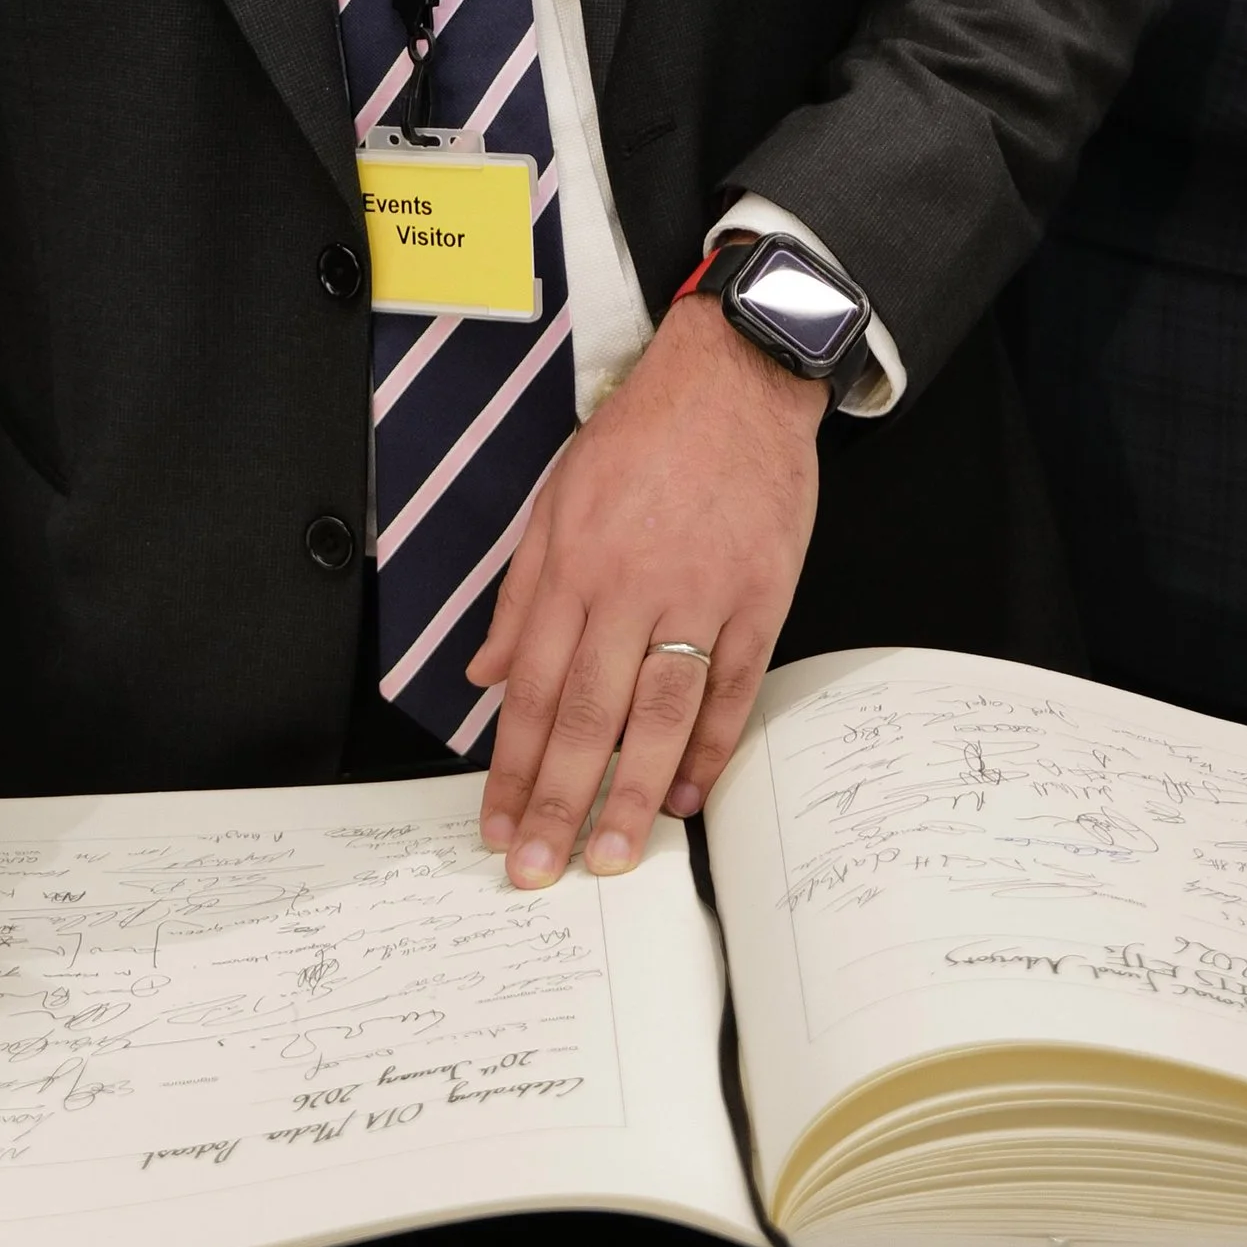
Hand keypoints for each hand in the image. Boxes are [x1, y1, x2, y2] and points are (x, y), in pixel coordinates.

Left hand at [465, 289, 823, 891]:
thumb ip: (522, 592)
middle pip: (590, 713)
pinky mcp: (758, 597)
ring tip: (613, 856)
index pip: (535, 686)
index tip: (496, 823)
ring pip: (659, 711)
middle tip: (539, 869)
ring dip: (633, 791)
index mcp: (575, 564)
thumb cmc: (641, 436)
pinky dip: (711, 745)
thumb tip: (487, 674)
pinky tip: (689, 793)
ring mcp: (700, 594)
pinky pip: (731, 686)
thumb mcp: (557, 497)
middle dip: (558, 799)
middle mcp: (632, 586)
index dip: (512, 764)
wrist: (735, 378)